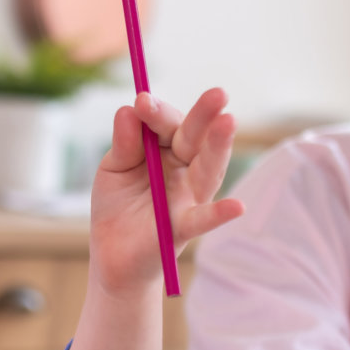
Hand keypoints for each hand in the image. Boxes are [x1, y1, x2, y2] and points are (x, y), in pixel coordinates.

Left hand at [88, 88, 245, 295]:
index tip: (141, 101)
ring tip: (229, 122)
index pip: (169, 125)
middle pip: (196, 139)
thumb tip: (128, 109)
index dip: (158, 112)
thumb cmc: (118, 207)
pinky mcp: (183, 228)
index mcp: (167, 150)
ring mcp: (188, 197)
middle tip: (217, 93)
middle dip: (204, 115)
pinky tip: (237, 208)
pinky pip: (203, 220)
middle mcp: (184, 170)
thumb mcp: (114, 169)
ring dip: (219, 147)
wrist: (112, 256)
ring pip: (207, 169)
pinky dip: (220, 214)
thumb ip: (124, 143)